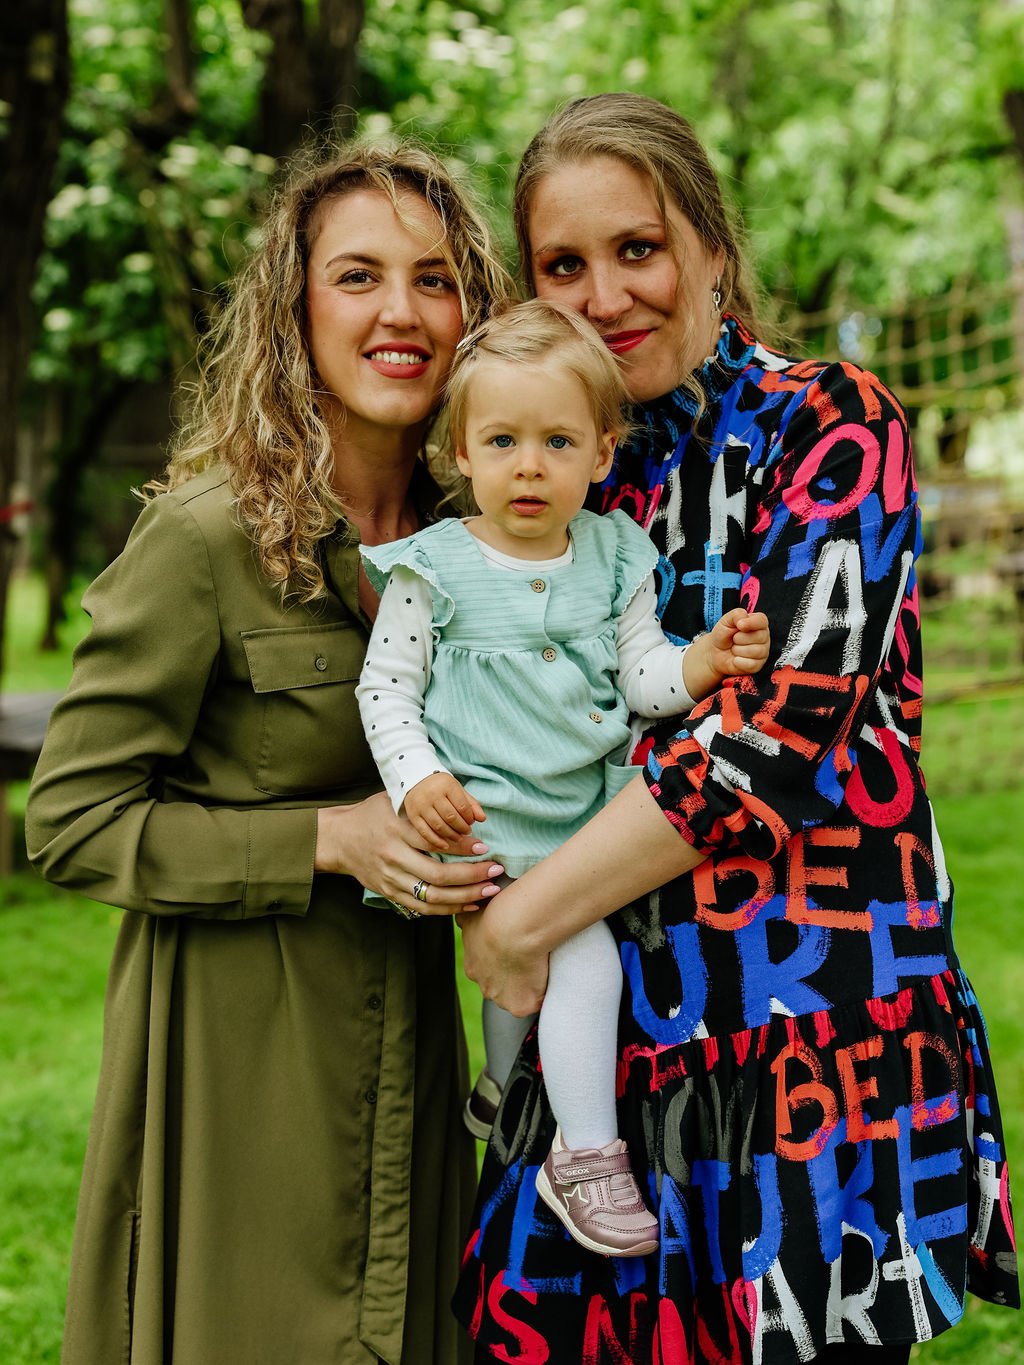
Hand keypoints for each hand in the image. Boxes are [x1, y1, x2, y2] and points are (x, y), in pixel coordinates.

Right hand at [314, 791, 502, 916]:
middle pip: (437, 874)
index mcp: (395, 829)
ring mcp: (390, 878)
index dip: (461, 846)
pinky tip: (469, 904)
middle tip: (496, 871)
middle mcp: (392, 856)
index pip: (434, 841)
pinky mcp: (388, 892)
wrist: (338, 838)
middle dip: (471, 875)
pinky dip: (448, 909)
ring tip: (490, 890)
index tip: (484, 847)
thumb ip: (424, 804)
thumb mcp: (394, 799)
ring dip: (465, 896)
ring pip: (432, 895)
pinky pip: (422, 906)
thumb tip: (464, 806)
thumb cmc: (373, 814)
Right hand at [403, 772, 485, 851]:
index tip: (471, 822)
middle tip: (466, 831)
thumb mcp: (458, 790)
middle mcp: (432, 794)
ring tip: (458, 837)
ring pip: (439, 826)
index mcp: (446, 784)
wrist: (416, 780)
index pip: (462, 806)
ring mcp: (421, 805)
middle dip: (462, 828)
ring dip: (451, 835)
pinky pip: (425, 832)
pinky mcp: (413, 815)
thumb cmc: (442, 787)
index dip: (469, 818)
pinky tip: (445, 846)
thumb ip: (471, 804)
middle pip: (451, 817)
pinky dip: (436, 841)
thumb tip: (482, 819)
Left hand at [458, 881, 548, 1016]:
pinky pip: (535, 1002)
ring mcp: (502, 999)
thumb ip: (468, 920)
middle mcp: (485, 987)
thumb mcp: (473, 914)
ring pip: (517, 996)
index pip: (488, 970)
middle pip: (501, 986)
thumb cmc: (496, 914)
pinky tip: (550, 974)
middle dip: (513, 977)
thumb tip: (465, 914)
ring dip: (528, 986)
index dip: (502, 961)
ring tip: (541, 965)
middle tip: (529, 958)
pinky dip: (543, 992)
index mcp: (474, 966)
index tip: (515, 950)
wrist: (514, 927)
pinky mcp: (521, 1006)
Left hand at [684, 607, 770, 699]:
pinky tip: (735, 659)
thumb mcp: (726, 621)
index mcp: (758, 623)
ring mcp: (762, 652)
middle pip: (759, 637)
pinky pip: (751, 664)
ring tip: (734, 649)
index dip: (751, 623)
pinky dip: (739, 661)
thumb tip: (743, 620)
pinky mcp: (757, 665)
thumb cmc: (723, 635)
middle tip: (733, 639)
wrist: (715, 653)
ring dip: (738, 650)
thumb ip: (736, 615)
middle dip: (740, 638)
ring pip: (755, 651)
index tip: (739, 625)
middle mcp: (764, 637)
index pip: (762, 621)